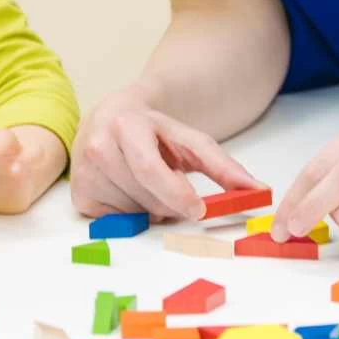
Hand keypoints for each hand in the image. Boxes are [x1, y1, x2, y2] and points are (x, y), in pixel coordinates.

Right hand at [70, 92, 261, 221]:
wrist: (112, 117)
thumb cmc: (154, 131)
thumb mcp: (189, 140)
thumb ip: (224, 166)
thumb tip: (259, 191)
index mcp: (126, 125)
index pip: (151, 169)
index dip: (176, 194)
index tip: (198, 210)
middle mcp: (98, 146)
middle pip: (147, 198)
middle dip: (170, 203)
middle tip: (174, 188)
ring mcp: (84, 172)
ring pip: (135, 213)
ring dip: (151, 209)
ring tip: (147, 183)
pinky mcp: (79, 195)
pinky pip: (118, 221)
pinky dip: (133, 214)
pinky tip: (130, 190)